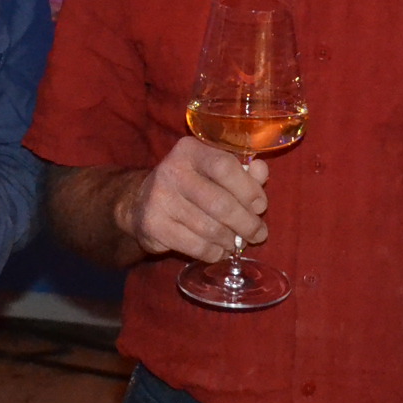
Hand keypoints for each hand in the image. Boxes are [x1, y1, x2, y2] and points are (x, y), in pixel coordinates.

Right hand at [115, 138, 268, 263]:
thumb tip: (261, 171)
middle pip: (220, 203)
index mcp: (190, 150)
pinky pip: (195, 246)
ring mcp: (160, 199)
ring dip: (231, 240)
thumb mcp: (213, 171)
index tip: (260, 206)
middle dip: (246, 223)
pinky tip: (219, 250)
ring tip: (237, 242)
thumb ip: (241, 171)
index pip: (224, 167)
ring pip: (210, 228)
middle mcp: (172, 170)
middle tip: (258, 234)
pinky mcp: (154, 226)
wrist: (140, 202)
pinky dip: (214, 252)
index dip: (248, 189)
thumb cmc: (190, 185)